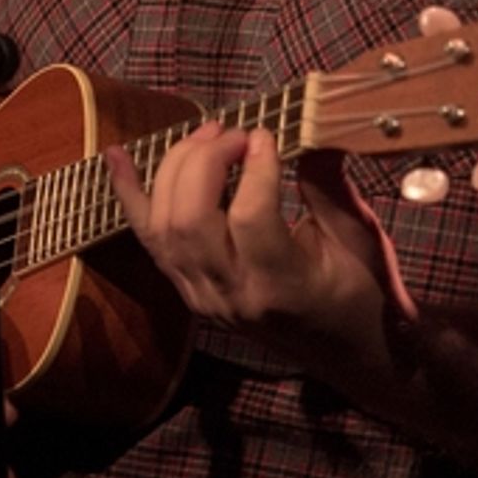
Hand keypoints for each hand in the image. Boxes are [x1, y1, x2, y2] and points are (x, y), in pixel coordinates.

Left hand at [105, 122, 415, 365]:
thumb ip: (328, 184)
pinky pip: (149, 239)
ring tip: (209, 135)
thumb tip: (309, 127)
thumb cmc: (362, 290)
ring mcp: (203, 296)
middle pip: (191, 218)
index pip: (250, 218)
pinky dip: (130, 194)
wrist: (348, 350)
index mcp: (282, 286)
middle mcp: (232, 296)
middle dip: (206, 160)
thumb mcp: (359, 236)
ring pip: (165, 225)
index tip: (270, 134)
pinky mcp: (188, 289)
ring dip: (177, 167)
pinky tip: (115, 156)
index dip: (255, 167)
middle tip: (236, 133)